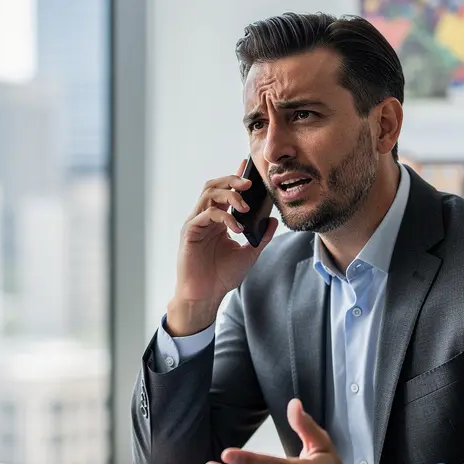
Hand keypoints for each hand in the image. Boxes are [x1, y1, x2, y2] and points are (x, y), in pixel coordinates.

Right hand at [167, 159, 277, 335]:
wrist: (206, 296)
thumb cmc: (222, 277)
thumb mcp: (249, 254)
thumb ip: (261, 237)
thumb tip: (274, 221)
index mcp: (218, 220)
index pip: (226, 191)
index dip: (236, 176)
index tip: (249, 167)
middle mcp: (205, 218)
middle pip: (214, 185)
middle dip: (232, 180)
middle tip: (250, 184)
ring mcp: (196, 223)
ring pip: (208, 194)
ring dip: (229, 195)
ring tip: (245, 206)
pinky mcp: (190, 231)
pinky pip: (205, 214)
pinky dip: (223, 216)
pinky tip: (236, 227)